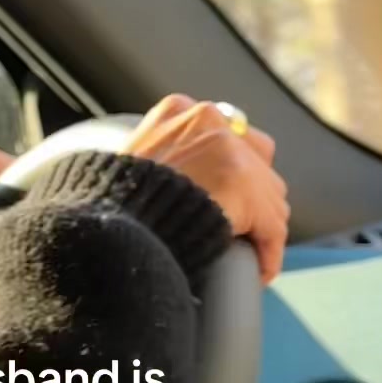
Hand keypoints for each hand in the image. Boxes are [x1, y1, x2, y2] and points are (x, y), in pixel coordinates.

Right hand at [120, 94, 289, 283]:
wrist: (110, 223)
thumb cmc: (113, 203)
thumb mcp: (134, 160)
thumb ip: (163, 156)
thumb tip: (179, 179)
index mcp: (178, 111)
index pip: (227, 132)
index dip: (231, 166)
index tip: (225, 191)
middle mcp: (210, 123)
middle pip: (256, 161)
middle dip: (251, 195)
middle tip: (239, 224)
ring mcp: (232, 155)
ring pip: (268, 195)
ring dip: (260, 226)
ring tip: (248, 250)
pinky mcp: (247, 191)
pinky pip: (271, 229)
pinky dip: (267, 254)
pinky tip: (259, 271)